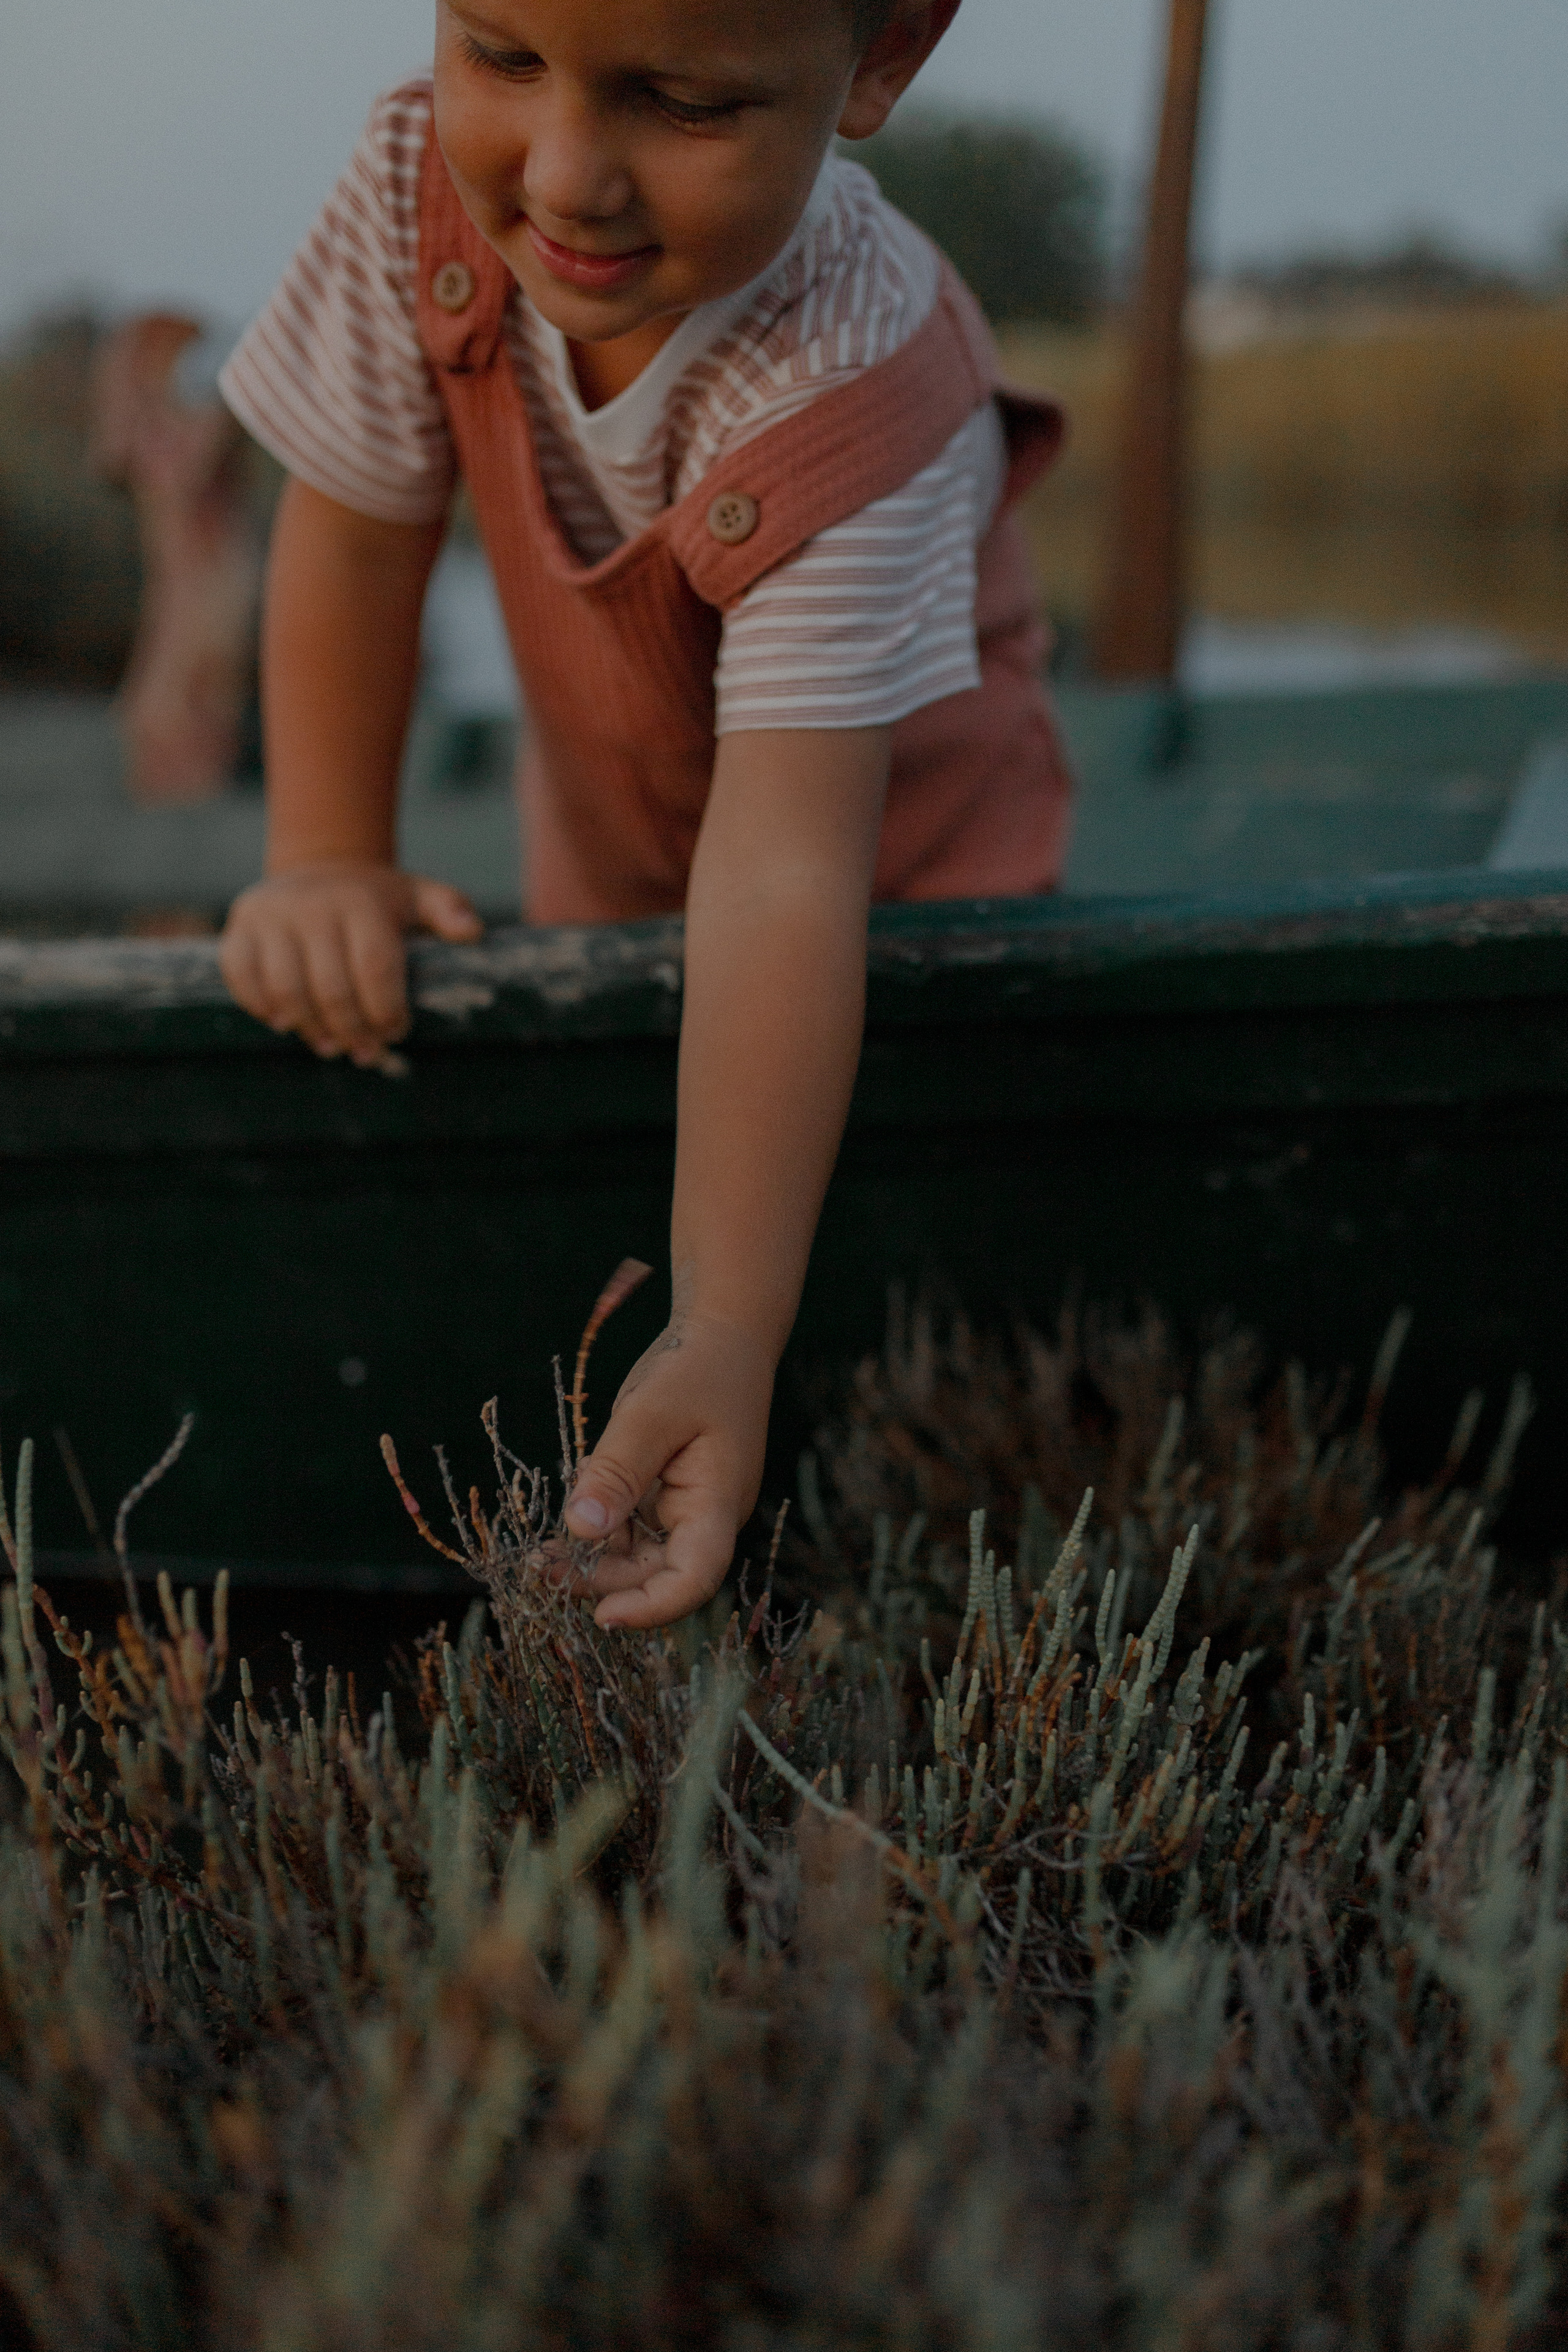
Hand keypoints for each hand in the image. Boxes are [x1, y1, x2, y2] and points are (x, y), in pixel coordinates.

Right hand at [220, 859, 481, 1064]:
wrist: (320, 869)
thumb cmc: (377, 899)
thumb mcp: (417, 897)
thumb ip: (448, 910)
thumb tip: (473, 932)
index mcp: (361, 902)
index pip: (375, 967)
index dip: (386, 1010)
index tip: (396, 1031)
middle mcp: (312, 905)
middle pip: (331, 987)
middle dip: (352, 1031)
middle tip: (367, 1053)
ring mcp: (271, 916)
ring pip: (285, 988)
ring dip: (309, 1028)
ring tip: (330, 1046)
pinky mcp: (239, 928)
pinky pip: (240, 976)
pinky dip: (260, 1006)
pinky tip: (285, 1023)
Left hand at [561, 1315, 774, 1629]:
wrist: (722, 1336)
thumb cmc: (694, 1368)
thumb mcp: (649, 1413)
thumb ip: (615, 1472)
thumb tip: (580, 1530)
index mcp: (718, 1502)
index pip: (695, 1578)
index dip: (652, 1608)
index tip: (602, 1616)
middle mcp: (705, 1517)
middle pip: (658, 1575)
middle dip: (602, 1582)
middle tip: (540, 1569)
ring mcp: (685, 1509)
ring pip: (639, 1556)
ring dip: (593, 1560)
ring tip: (541, 1556)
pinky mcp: (665, 1496)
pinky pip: (630, 1529)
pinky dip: (598, 1531)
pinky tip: (568, 1519)